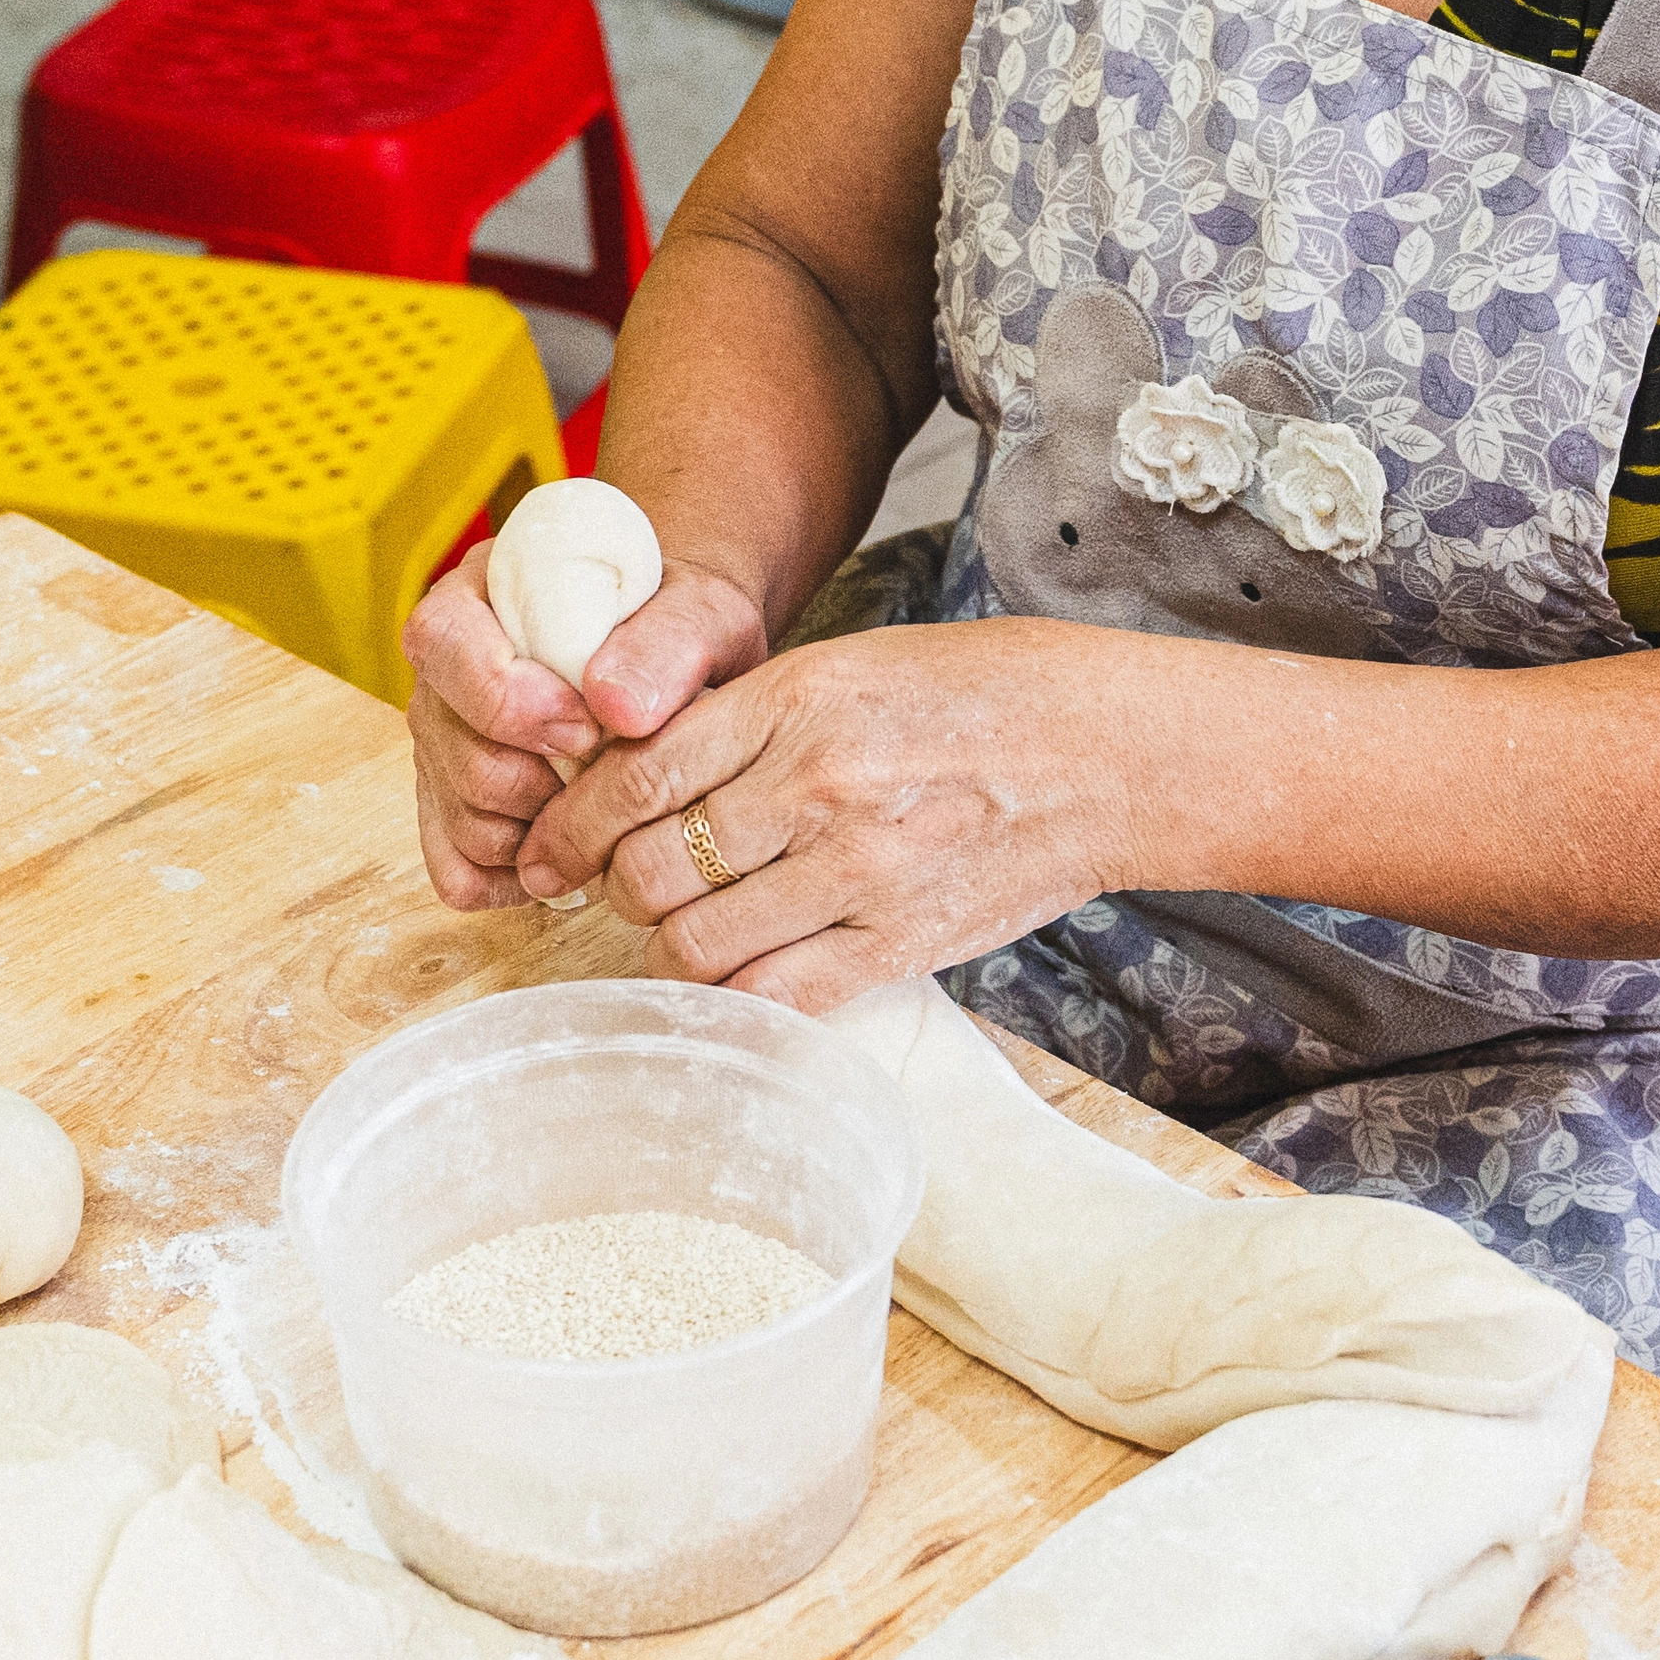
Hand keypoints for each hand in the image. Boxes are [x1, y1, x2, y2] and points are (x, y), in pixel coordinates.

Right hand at [402, 542, 768, 911]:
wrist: (681, 664)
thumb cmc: (686, 630)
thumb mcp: (703, 613)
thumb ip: (668, 642)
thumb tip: (614, 704)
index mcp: (481, 595)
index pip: (444, 641)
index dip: (507, 699)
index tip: (588, 728)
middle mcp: (445, 675)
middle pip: (455, 752)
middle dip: (542, 782)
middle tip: (613, 771)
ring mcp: (443, 747)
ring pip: (461, 821)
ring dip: (542, 833)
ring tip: (606, 802)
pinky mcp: (455, 811)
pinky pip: (461, 874)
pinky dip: (522, 878)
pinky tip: (578, 847)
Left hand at [508, 617, 1150, 1008]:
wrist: (1111, 752)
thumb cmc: (986, 695)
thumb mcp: (854, 665)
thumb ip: (750, 718)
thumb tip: (640, 769)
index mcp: (796, 700)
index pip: (633, 777)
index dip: (568, 825)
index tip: (548, 847)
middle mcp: (816, 786)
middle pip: (649, 869)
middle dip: (613, 887)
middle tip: (621, 886)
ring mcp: (858, 872)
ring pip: (697, 943)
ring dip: (671, 945)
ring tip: (686, 927)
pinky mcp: (899, 943)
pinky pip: (776, 994)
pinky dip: (739, 993)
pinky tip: (744, 969)